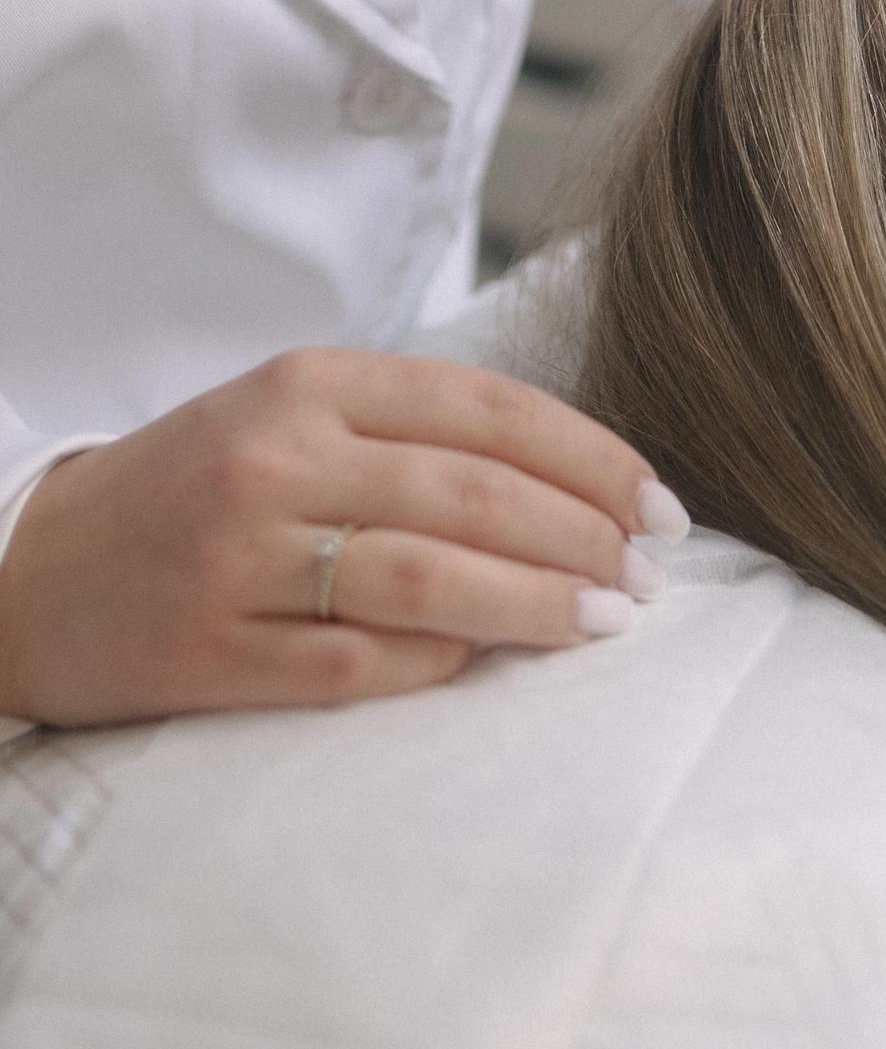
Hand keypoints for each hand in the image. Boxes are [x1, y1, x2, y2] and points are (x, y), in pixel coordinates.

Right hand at [0, 350, 683, 730]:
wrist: (27, 565)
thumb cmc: (204, 486)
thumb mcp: (302, 416)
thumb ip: (425, 438)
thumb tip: (583, 496)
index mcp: (315, 382)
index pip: (494, 410)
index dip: (595, 460)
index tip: (660, 507)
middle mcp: (278, 456)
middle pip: (476, 494)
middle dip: (585, 538)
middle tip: (647, 576)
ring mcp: (238, 555)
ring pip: (429, 577)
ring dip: (536, 606)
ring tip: (603, 621)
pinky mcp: (206, 652)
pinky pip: (356, 665)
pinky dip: (437, 666)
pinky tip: (486, 665)